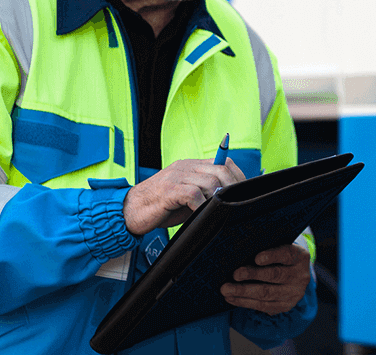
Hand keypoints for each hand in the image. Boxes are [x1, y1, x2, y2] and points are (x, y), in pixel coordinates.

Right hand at [122, 158, 244, 234]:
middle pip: (221, 170)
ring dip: (216, 198)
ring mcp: (177, 176)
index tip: (244, 191)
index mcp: (191, 165)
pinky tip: (200, 214)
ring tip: (216, 210)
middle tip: (234, 204)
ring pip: (209, 182)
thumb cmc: (161, 207)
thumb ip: (205, 193)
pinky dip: (201, 205)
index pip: (224, 161)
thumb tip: (230, 200)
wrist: (130, 211)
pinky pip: (192, 194)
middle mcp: (185, 167)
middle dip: (232, 187)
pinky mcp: (168, 190)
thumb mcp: (188, 197)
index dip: (238, 175)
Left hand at [221, 244, 311, 314]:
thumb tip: (241, 252)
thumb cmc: (280, 257)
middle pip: (275, 275)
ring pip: (266, 293)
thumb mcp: (280, 248)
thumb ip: (267, 248)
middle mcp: (300, 276)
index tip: (256, 258)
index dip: (272, 256)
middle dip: (252, 274)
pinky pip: (262, 306)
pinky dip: (244, 302)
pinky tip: (232, 298)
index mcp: (300, 257)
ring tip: (226, 289)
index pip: (287, 254)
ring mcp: (293, 293)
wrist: (295, 275)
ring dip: (243, 291)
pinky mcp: (284, 306)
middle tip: (235, 274)